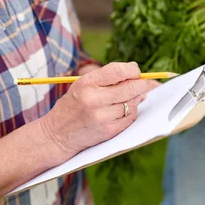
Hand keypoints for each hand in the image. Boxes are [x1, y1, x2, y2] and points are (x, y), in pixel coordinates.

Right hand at [39, 62, 158, 163]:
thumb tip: (138, 78)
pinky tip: (125, 110)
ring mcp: (101, 116)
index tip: (137, 72)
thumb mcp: (83, 85)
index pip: (118, 70)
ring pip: (132, 103)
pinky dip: (131, 113)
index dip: (133, 70)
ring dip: (136, 100)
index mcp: (87, 83)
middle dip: (142, 85)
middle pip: (130, 87)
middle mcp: (93, 99)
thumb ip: (108, 79)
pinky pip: (129, 118)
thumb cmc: (73, 105)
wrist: (57, 134)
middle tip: (147, 84)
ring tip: (131, 98)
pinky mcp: (107, 131)